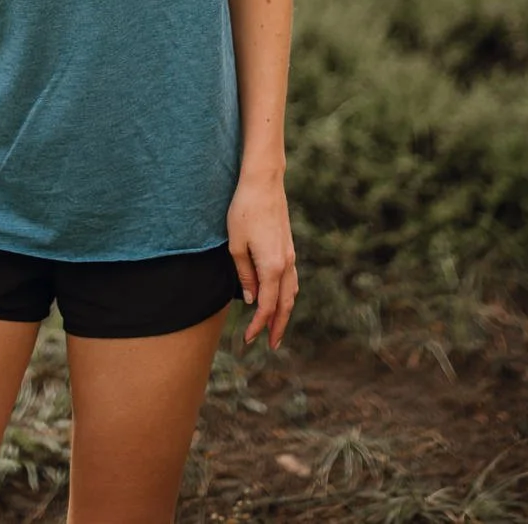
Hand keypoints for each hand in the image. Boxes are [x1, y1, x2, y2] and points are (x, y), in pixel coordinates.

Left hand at [227, 175, 297, 348]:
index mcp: (272, 266)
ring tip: (277, 327)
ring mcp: (290, 254)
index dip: (258, 325)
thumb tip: (251, 299)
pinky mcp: (288, 246)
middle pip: (285, 304)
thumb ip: (244, 275)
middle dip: (278, 326)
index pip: (267, 306)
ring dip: (285, 312)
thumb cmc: (244, 210)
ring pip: (292, 292)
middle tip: (271, 345)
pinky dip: (287, 294)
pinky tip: (280, 296)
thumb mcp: (236, 244)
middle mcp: (285, 264)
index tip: (249, 339)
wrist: (263, 181)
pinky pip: (292, 278)